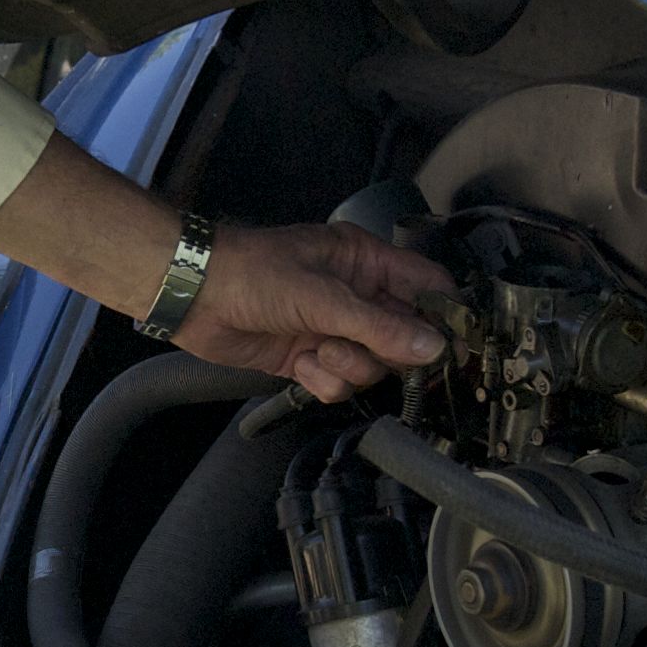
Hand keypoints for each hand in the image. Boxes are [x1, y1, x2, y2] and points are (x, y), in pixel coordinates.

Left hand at [0, 130, 448, 401]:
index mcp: (367, 262)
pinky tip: (301, 365)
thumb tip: (434, 348)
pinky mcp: (310, 358)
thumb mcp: (321, 297)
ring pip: (372, 367)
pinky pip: (339, 383)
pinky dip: (322, 381)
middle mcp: (357, 296)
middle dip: (384, 351)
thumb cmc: (254, 275)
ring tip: (316, 351)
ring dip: (348, 367)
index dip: (444, 315)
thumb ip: (379, 326)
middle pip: (405, 338)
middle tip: (352, 343)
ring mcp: (334, 329)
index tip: (452, 346)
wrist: (194, 296)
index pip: (428, 287)